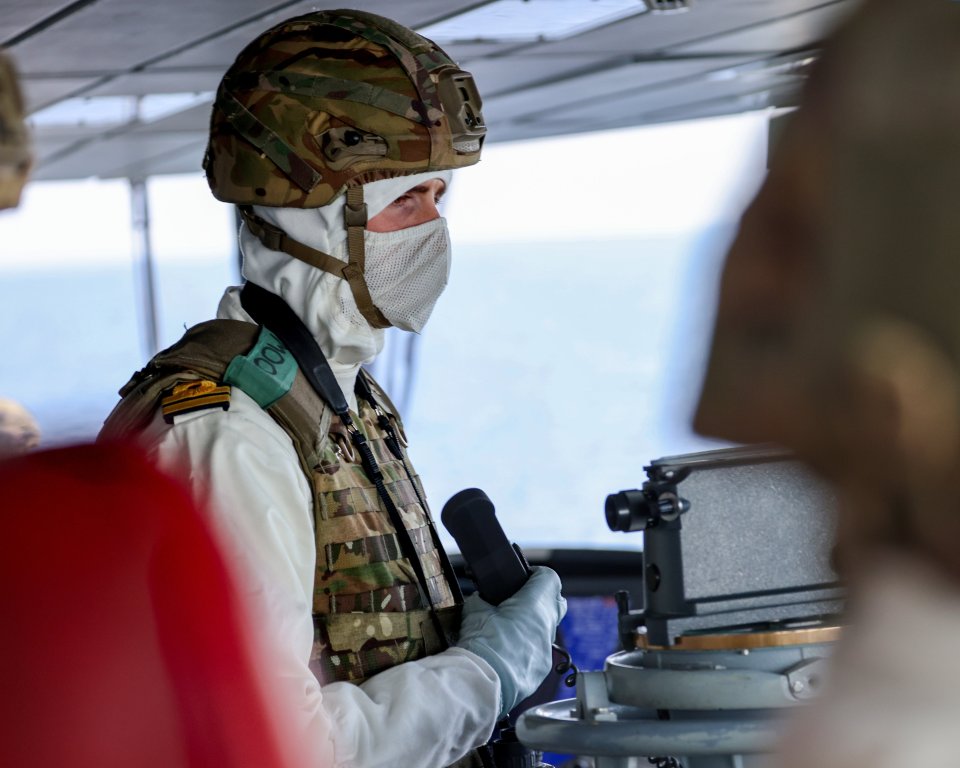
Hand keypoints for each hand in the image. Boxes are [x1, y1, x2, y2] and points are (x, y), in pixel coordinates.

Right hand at [456, 566, 566, 717]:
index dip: (536, 575)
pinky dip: (528, 648)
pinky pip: (540, 652)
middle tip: (521, 600)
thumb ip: (482, 600)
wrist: (482, 682)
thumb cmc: (481, 643)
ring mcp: (547, 650)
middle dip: (542, 598)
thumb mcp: (475, 611)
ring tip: (509, 629)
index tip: (523, 578)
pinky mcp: (541, 670)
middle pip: (557, 602)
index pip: (549, 578)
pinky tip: (508, 653)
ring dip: (533, 626)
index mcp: (535, 604)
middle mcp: (547, 626)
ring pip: (548, 630)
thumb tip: (481, 600)